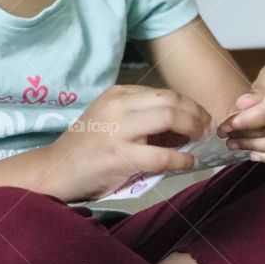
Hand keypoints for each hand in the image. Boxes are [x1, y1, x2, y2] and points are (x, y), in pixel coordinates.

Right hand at [47, 84, 211, 201]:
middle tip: (209, 130)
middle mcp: (118, 106)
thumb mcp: (117, 121)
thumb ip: (147, 119)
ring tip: (201, 142)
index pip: (166, 93)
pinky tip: (189, 162)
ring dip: (194, 130)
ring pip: (170, 119)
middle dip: (198, 115)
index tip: (204, 118)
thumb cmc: (91, 148)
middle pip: (172, 101)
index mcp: (119, 94)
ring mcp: (117, 130)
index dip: (191, 105)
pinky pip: (162, 155)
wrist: (56, 169)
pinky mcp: (118, 156)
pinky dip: (182, 159)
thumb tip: (190, 126)